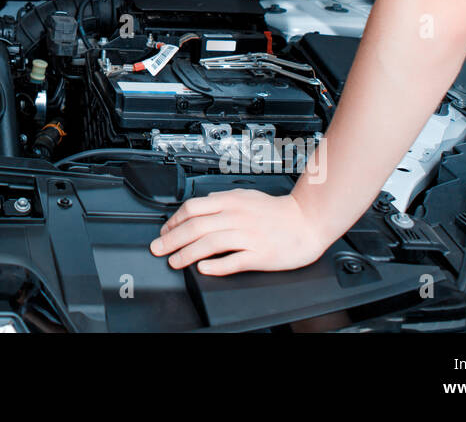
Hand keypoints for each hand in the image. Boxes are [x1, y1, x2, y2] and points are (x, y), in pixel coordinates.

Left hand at [149, 189, 331, 275]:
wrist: (307, 221)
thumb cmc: (277, 211)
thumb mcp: (245, 196)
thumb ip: (222, 200)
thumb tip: (200, 205)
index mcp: (231, 201)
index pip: (193, 208)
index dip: (174, 220)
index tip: (165, 231)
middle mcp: (236, 217)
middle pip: (196, 227)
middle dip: (172, 239)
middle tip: (159, 248)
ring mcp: (248, 236)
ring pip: (210, 243)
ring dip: (187, 254)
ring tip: (175, 261)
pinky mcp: (260, 254)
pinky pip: (234, 260)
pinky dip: (216, 265)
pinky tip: (203, 269)